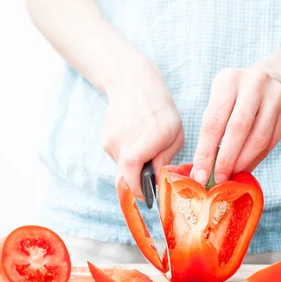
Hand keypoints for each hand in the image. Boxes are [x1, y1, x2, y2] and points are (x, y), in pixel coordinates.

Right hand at [102, 59, 184, 199]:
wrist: (132, 83)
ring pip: (122, 169)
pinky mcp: (105, 140)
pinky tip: (135, 144)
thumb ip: (165, 159)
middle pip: (123, 177)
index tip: (148, 198)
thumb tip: (157, 181)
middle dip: (135, 188)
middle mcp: (125, 139)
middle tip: (147, 189)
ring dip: (134, 169)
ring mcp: (112, 140)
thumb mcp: (175, 133)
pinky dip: (127, 159)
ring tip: (146, 151)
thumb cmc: (160, 109)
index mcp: (148, 136)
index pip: (133, 169)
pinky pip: (117, 159)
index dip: (138, 189)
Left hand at [191, 67, 280, 184]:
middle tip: (219, 179)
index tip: (201, 175)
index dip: (206, 151)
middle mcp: (254, 83)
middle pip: (239, 128)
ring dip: (243, 161)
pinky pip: (272, 142)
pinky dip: (257, 158)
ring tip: (232, 174)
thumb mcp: (220, 101)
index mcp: (229, 80)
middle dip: (227, 159)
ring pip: (259, 138)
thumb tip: (202, 169)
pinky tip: (246, 166)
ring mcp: (276, 96)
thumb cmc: (237, 96)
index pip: (214, 121)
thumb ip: (211, 131)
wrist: (273, 80)